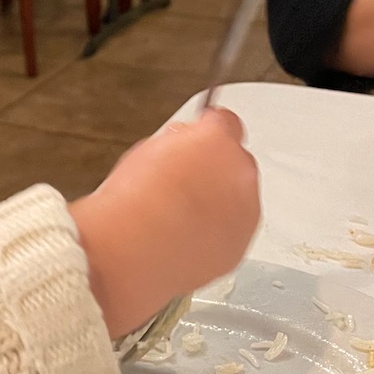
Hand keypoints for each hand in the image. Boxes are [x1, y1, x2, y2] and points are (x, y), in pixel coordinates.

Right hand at [70, 108, 260, 338]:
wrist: (130, 251)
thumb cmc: (131, 204)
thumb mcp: (147, 150)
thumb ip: (179, 141)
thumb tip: (184, 145)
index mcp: (217, 141)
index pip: (226, 123)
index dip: (208, 133)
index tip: (199, 141)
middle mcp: (240, 174)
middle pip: (235, 164)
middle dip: (214, 171)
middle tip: (180, 185)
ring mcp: (244, 213)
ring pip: (238, 201)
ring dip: (217, 204)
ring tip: (178, 217)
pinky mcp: (238, 247)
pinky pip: (232, 234)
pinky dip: (215, 235)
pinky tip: (185, 237)